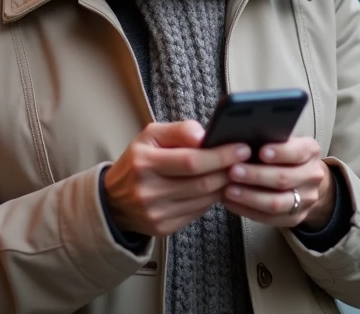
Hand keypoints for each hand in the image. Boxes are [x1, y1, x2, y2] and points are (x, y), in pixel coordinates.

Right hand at [104, 120, 249, 237]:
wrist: (114, 201)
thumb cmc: (137, 162)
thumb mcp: (150, 136)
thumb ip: (179, 130)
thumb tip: (204, 135)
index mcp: (145, 162)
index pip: (191, 161)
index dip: (221, 156)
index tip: (242, 148)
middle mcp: (149, 190)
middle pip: (202, 182)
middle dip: (228, 170)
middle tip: (245, 160)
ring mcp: (156, 213)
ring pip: (204, 199)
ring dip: (224, 185)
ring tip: (233, 172)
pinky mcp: (163, 228)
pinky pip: (198, 212)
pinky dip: (210, 199)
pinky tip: (214, 188)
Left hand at [222, 137, 334, 229]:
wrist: (304, 179)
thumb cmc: (283, 154)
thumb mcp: (282, 140)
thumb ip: (267, 138)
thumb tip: (239, 139)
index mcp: (310, 151)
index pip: (298, 151)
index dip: (280, 152)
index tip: (261, 152)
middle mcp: (312, 175)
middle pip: (284, 179)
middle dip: (256, 176)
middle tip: (233, 171)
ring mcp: (306, 199)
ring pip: (277, 203)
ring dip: (250, 197)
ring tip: (228, 190)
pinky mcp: (295, 217)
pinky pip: (270, 218)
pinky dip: (247, 210)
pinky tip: (231, 202)